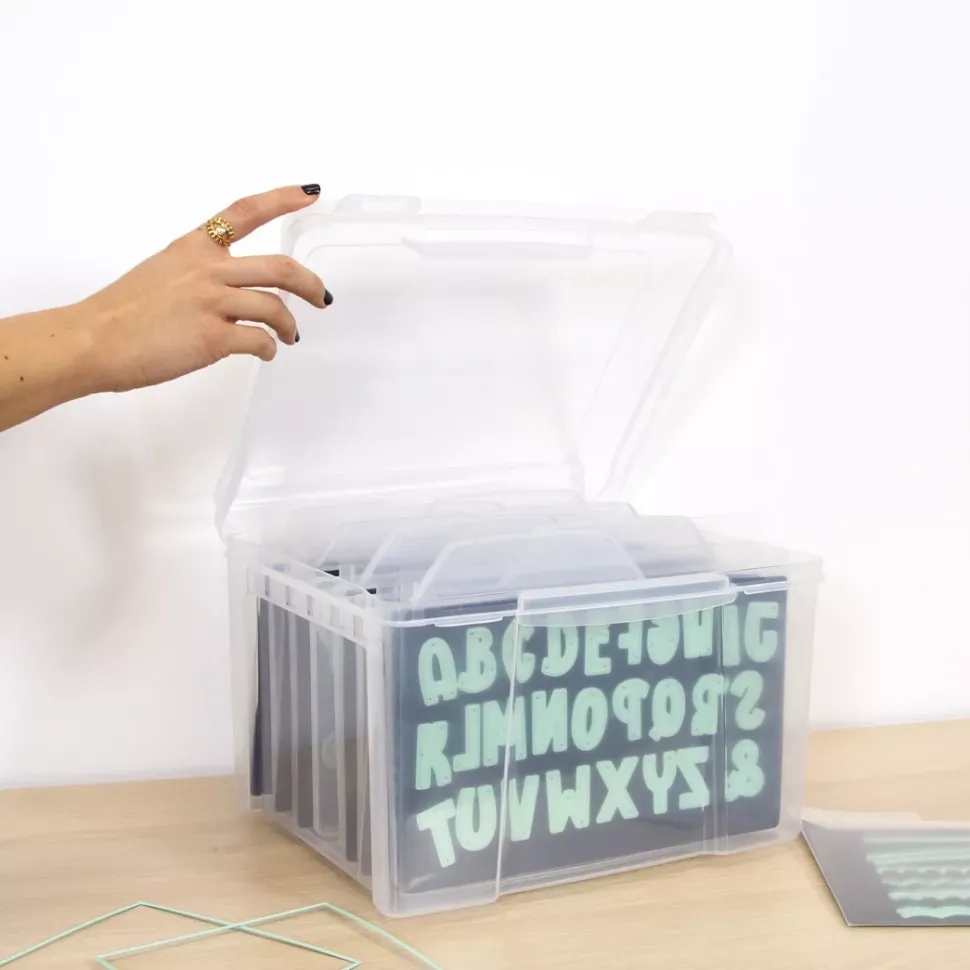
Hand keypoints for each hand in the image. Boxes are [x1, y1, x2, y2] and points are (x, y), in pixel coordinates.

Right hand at [75, 184, 328, 392]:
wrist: (92, 341)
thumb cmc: (120, 314)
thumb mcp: (160, 273)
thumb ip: (197, 275)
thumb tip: (226, 296)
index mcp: (193, 248)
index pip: (245, 212)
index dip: (283, 200)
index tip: (310, 192)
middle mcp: (207, 270)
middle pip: (279, 268)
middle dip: (310, 284)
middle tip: (321, 298)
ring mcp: (211, 303)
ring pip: (275, 307)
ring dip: (289, 325)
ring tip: (288, 337)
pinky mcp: (212, 338)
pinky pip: (259, 340)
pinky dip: (268, 349)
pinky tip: (264, 354)